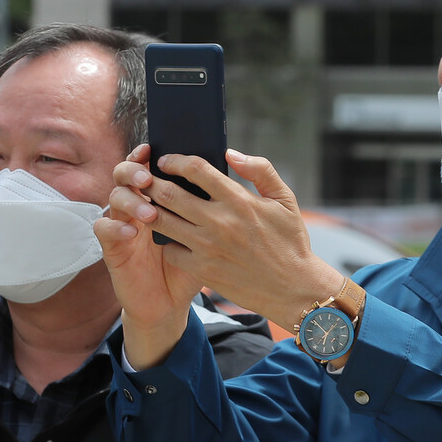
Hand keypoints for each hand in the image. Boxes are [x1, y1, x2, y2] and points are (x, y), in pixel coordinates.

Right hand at [94, 145, 203, 368]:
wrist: (172, 302)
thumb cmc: (193, 262)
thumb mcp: (209, 232)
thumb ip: (213, 202)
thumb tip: (227, 169)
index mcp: (160, 196)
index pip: (149, 165)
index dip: (146, 153)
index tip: (154, 148)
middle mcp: (138, 205)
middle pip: (125, 174)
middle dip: (134, 170)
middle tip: (149, 179)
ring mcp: (123, 224)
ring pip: (113, 197)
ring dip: (130, 200)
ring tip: (150, 212)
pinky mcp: (113, 248)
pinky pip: (103, 229)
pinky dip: (115, 227)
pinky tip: (132, 232)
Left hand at [103, 146, 342, 333]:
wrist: (293, 288)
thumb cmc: (290, 241)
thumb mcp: (285, 200)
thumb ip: (260, 170)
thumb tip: (230, 154)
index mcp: (239, 200)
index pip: (196, 169)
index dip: (175, 160)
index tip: (166, 161)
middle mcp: (220, 222)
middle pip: (169, 193)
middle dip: (152, 182)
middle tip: (147, 180)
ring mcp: (208, 247)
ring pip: (162, 221)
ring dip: (150, 209)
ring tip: (149, 205)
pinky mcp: (202, 269)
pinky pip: (170, 250)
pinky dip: (167, 241)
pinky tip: (172, 237)